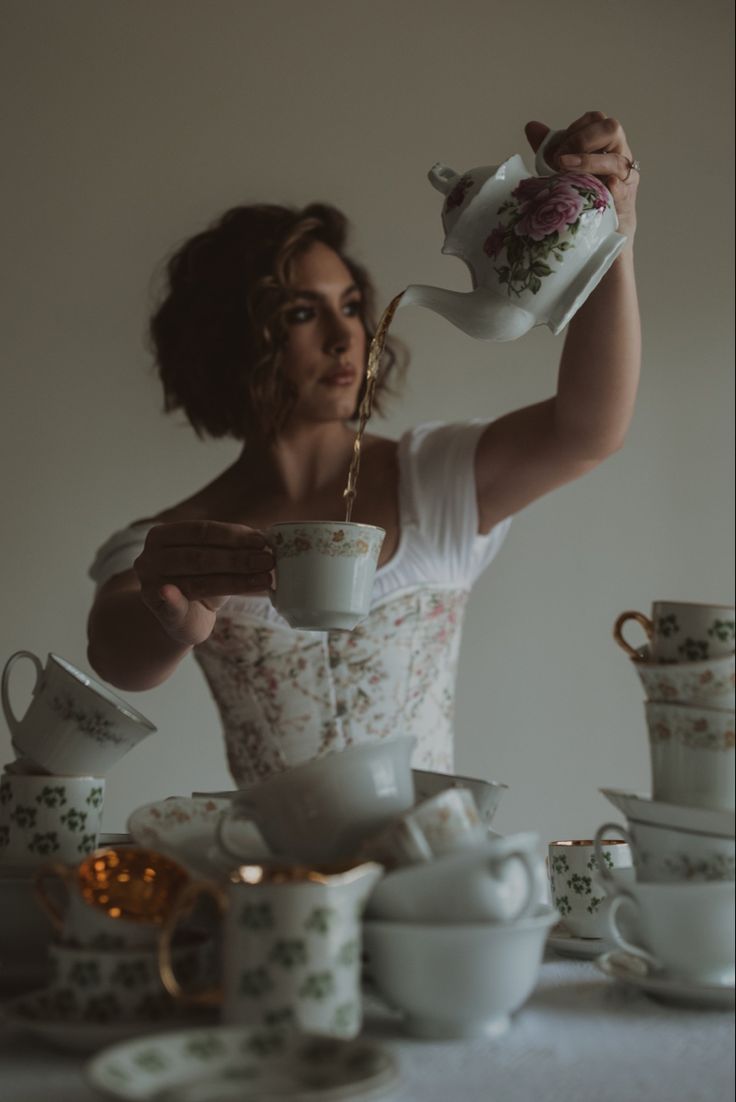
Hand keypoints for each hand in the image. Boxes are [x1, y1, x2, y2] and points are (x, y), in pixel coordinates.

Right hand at [133, 521, 273, 646]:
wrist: (180, 620)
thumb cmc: (200, 582)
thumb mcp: (213, 560)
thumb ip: (229, 547)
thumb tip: (264, 535)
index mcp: (162, 535)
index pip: (202, 531)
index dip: (233, 535)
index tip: (262, 541)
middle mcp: (150, 557)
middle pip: (201, 556)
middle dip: (239, 558)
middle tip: (268, 560)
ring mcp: (150, 584)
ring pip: (198, 581)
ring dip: (235, 580)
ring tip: (264, 578)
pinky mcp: (156, 609)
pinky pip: (172, 605)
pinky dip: (176, 600)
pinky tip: (189, 598)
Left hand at [524, 111, 638, 238]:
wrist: (603, 227)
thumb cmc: (585, 192)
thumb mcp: (565, 167)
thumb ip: (551, 147)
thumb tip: (531, 126)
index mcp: (606, 142)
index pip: (596, 119)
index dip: (575, 128)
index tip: (557, 147)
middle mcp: (619, 154)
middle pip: (612, 129)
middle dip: (582, 140)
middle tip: (560, 160)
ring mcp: (625, 176)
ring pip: (616, 159)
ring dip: (588, 162)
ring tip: (565, 168)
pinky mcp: (625, 199)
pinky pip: (623, 188)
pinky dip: (614, 186)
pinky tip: (605, 185)